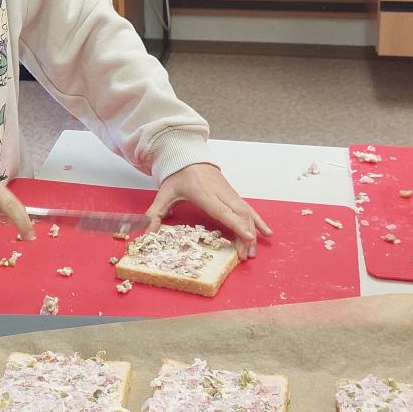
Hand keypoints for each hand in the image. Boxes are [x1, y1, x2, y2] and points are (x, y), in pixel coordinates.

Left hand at [144, 163, 271, 259]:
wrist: (189, 156)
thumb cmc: (177, 176)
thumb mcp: (164, 193)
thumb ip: (154, 213)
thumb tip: (145, 232)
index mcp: (203, 192)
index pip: (222, 210)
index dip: (235, 224)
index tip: (247, 237)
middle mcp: (220, 192)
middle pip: (238, 214)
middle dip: (245, 235)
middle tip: (245, 255)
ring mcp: (229, 192)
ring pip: (246, 212)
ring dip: (252, 232)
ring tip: (252, 251)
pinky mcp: (233, 194)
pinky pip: (249, 208)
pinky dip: (258, 221)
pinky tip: (267, 233)